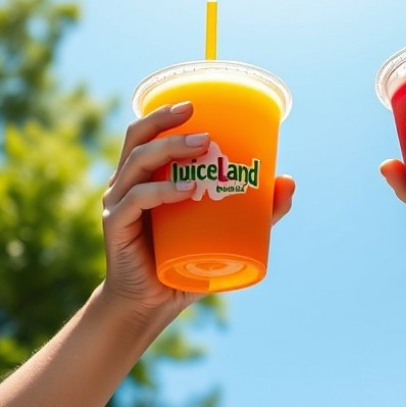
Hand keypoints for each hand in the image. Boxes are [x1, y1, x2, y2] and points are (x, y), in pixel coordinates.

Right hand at [101, 101, 295, 313]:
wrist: (150, 306)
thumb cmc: (184, 264)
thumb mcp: (226, 233)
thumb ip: (257, 211)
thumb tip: (289, 181)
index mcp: (145, 178)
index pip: (147, 135)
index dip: (165, 113)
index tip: (196, 100)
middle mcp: (126, 184)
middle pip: (138, 138)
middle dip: (165, 119)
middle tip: (197, 112)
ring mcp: (118, 204)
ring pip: (138, 162)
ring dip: (170, 148)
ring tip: (204, 145)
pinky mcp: (117, 227)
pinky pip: (137, 200)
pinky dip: (162, 191)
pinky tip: (186, 190)